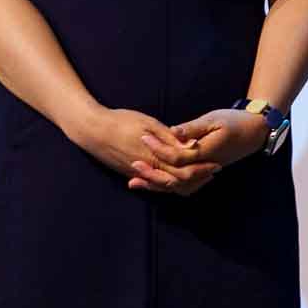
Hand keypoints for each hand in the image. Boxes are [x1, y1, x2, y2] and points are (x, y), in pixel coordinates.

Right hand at [71, 106, 218, 193]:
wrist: (92, 130)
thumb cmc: (120, 121)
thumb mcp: (148, 123)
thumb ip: (170, 138)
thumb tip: (193, 145)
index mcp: (154, 157)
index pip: (185, 171)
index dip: (202, 169)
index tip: (216, 164)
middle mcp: (148, 170)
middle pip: (179, 183)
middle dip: (199, 178)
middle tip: (213, 172)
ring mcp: (139, 174)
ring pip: (167, 187)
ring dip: (186, 182)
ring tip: (200, 175)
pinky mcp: (131, 173)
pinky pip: (155, 184)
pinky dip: (170, 183)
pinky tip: (177, 176)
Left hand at [141, 109, 269, 187]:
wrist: (256, 131)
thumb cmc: (234, 122)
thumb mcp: (214, 120)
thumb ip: (193, 128)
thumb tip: (173, 132)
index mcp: (207, 154)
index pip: (177, 158)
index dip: (158, 149)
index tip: (143, 137)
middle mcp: (205, 168)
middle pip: (176, 179)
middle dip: (153, 174)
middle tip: (133, 165)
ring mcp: (205, 173)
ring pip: (179, 186)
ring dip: (157, 184)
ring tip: (135, 181)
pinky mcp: (203, 173)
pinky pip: (184, 185)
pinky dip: (167, 185)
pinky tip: (151, 181)